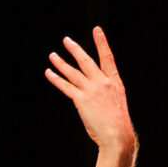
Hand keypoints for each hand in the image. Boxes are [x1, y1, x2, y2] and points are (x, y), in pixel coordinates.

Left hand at [45, 27, 136, 166]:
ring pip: (73, 73)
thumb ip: (106, 94)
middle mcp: (103, 83)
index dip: (102, 43)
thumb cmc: (118, 125)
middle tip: (66, 40)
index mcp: (115, 82)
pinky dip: (56, 79)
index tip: (97, 30)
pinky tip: (49, 73)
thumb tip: (95, 94)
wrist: (118, 136)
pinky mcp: (82, 100)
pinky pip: (66, 86)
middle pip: (86, 61)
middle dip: (75, 49)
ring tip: (52, 56)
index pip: (107, 58)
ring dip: (61, 63)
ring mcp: (92, 90)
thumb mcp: (117, 104)